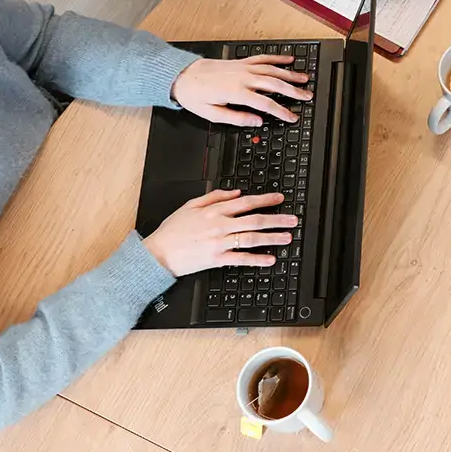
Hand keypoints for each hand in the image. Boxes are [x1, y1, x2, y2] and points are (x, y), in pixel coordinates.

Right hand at [143, 189, 298, 276]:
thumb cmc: (172, 230)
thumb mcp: (190, 205)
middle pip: (254, 219)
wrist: (158, 253)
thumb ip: (214, 196)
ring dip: (271, 237)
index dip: (265, 199)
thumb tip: (234, 192)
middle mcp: (220, 226)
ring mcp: (219, 243)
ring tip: (286, 237)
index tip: (279, 198)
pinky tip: (270, 259)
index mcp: (214, 211)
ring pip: (251, 237)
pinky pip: (241, 259)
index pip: (245, 202)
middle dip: (276, 218)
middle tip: (292, 219)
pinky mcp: (216, 259)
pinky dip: (257, 259)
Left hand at [171, 55, 309, 126]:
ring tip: (305, 79)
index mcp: (237, 93)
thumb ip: (237, 119)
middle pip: (275, 84)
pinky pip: (263, 58)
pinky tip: (289, 60)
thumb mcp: (212, 114)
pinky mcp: (241, 62)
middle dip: (293, 91)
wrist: (183, 75)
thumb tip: (257, 122)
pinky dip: (277, 58)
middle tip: (307, 96)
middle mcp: (243, 78)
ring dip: (290, 74)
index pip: (266, 104)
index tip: (292, 117)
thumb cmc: (195, 95)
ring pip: (273, 70)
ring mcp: (243, 68)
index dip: (282, 112)